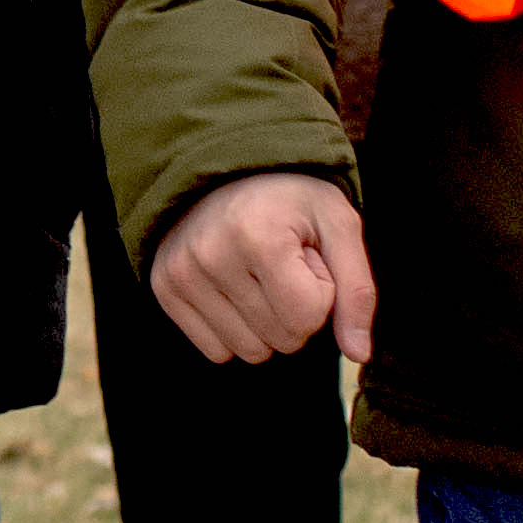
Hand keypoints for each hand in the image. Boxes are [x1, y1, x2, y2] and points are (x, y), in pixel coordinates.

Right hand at [151, 170, 376, 366]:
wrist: (222, 168)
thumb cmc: (290, 199)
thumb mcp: (339, 227)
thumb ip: (358, 291)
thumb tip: (359, 354)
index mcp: (258, 237)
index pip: (307, 318)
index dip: (321, 294)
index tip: (306, 258)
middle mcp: (210, 257)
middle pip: (282, 340)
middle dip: (295, 310)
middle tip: (281, 266)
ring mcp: (180, 274)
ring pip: (250, 351)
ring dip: (265, 324)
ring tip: (257, 276)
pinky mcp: (163, 287)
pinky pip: (215, 351)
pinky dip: (233, 331)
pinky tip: (232, 291)